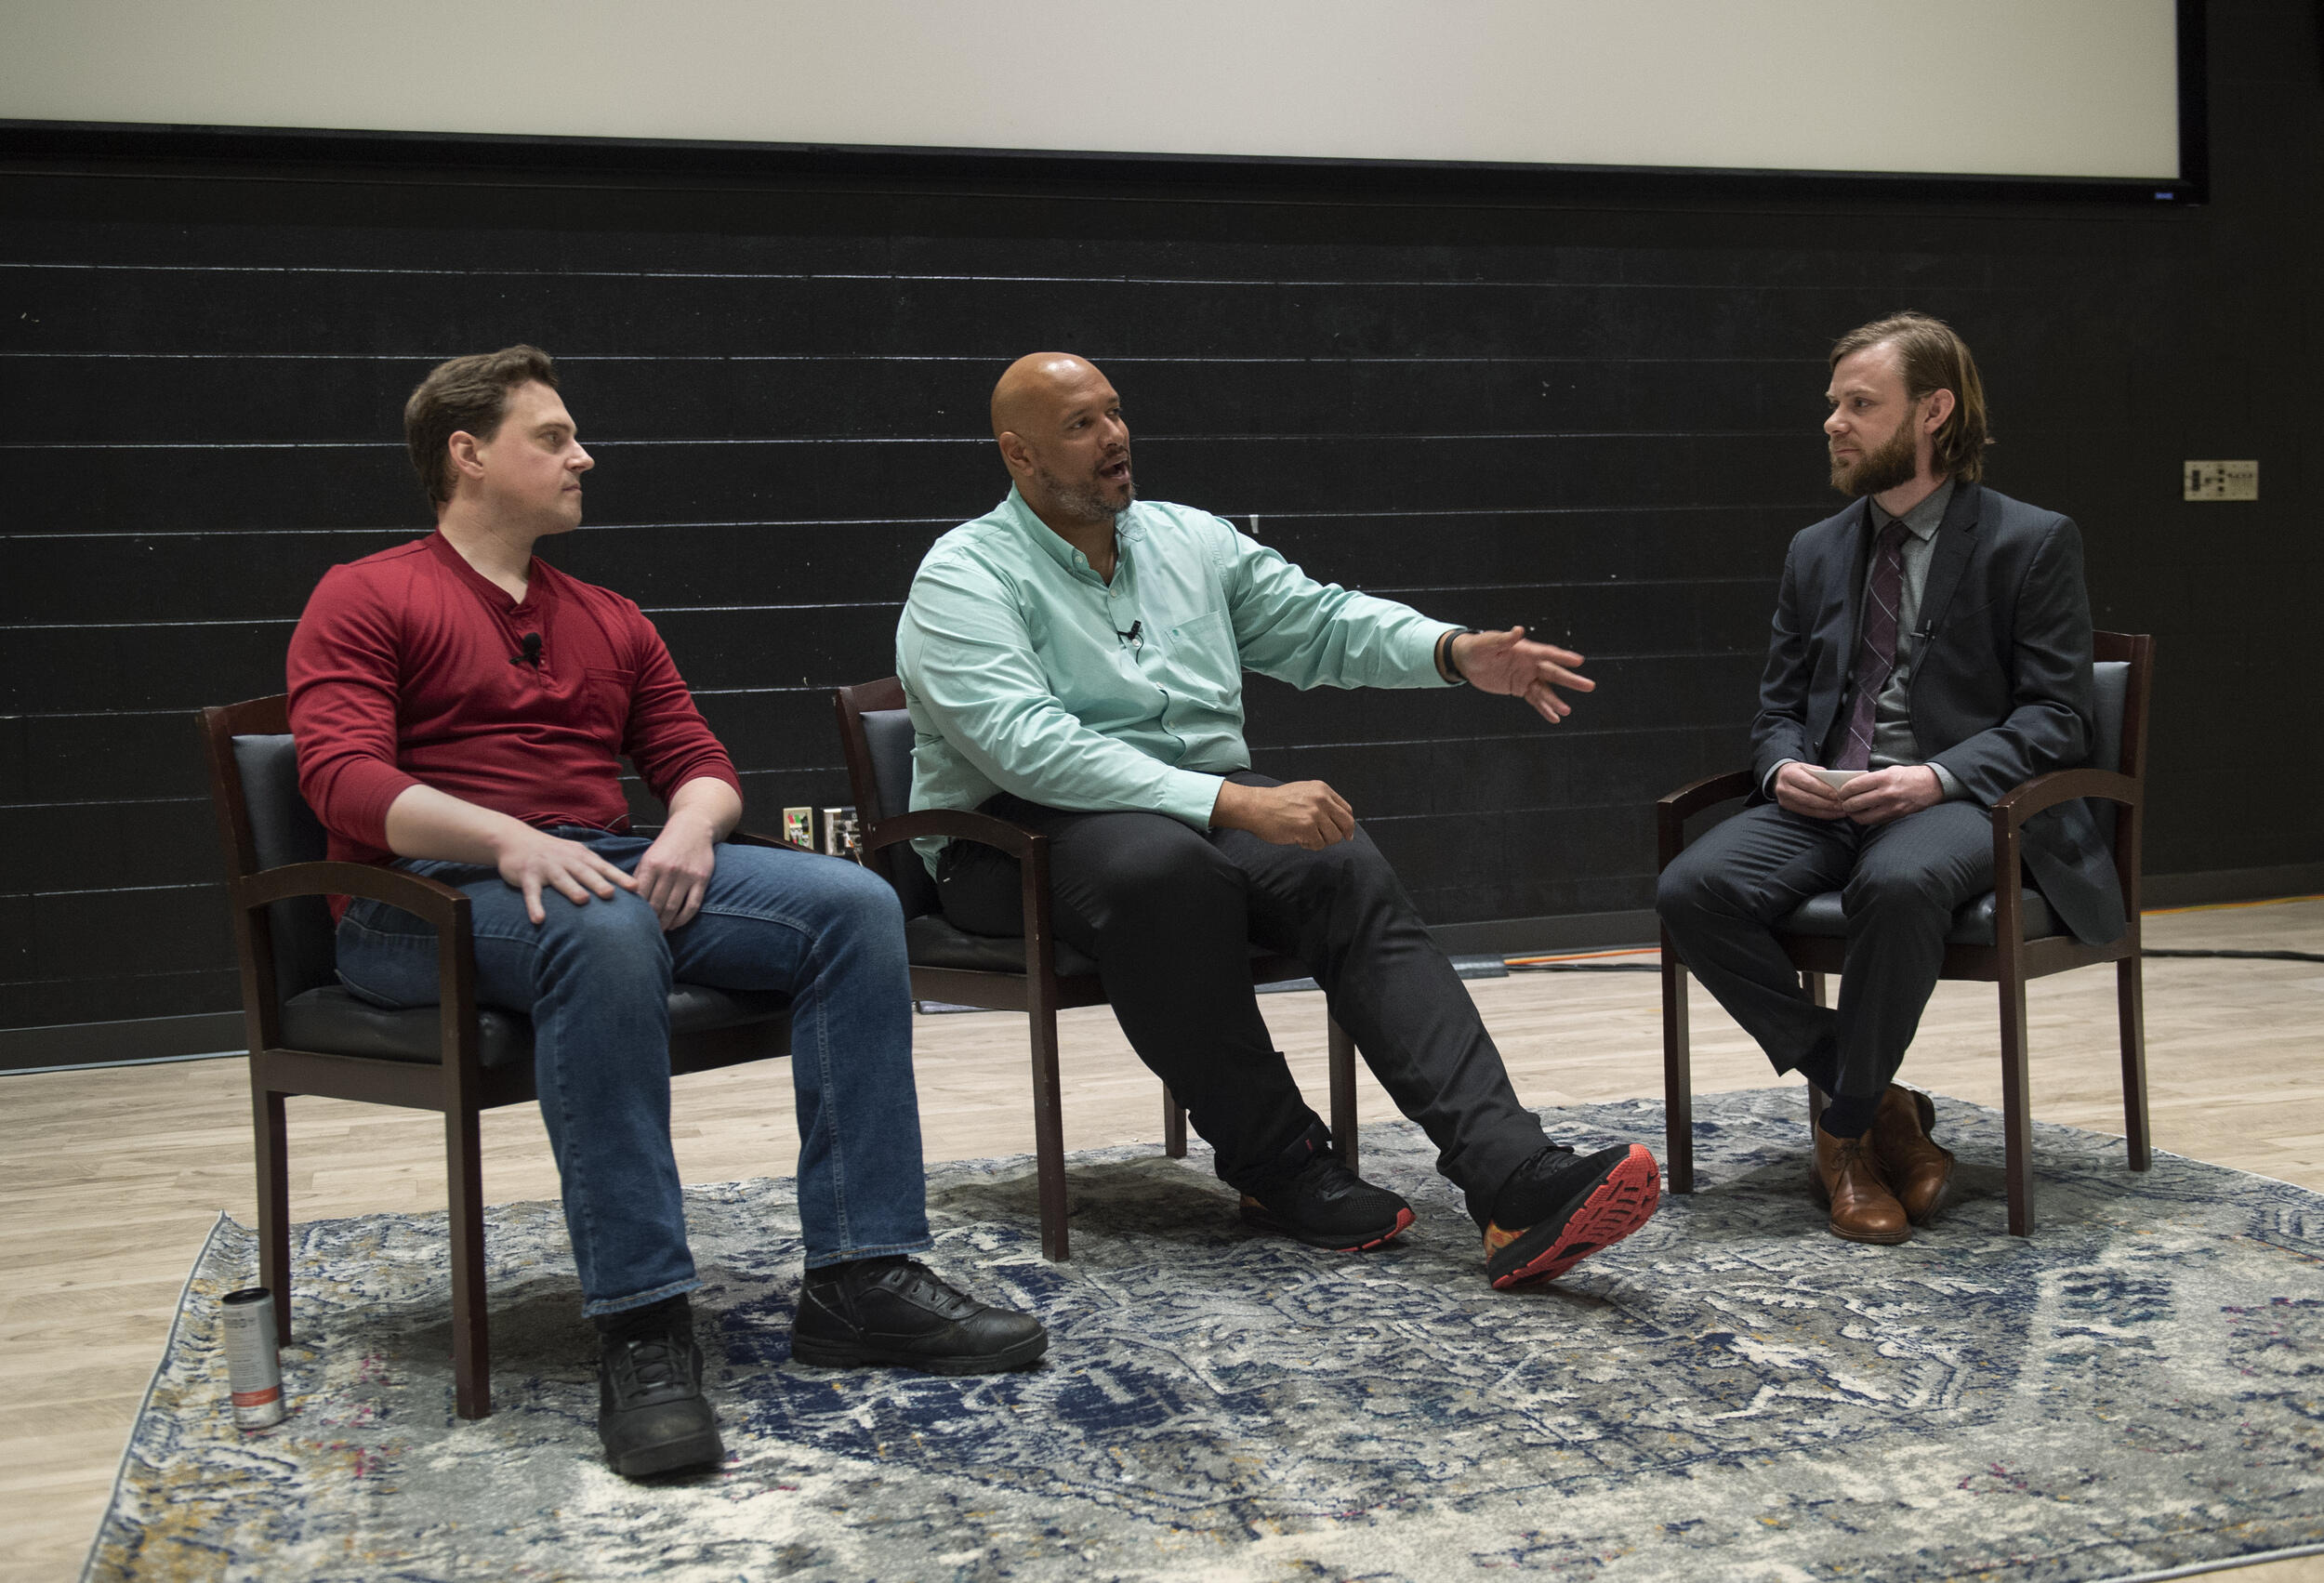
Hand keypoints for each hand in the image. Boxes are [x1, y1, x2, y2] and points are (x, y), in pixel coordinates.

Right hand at [492, 825, 636, 925]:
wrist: (515, 839)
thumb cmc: (553, 852)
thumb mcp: (575, 854)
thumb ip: (594, 868)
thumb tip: (619, 887)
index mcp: (581, 856)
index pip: (603, 867)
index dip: (619, 877)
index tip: (635, 888)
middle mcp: (566, 860)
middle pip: (584, 872)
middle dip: (598, 882)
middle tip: (611, 894)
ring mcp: (546, 867)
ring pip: (561, 879)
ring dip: (572, 889)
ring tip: (582, 900)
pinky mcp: (527, 876)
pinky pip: (532, 893)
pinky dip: (535, 906)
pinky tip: (539, 919)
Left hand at [633, 811, 720, 930]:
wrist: (693, 828)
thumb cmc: (667, 844)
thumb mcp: (649, 856)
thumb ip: (639, 877)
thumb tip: (628, 901)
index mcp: (651, 864)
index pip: (640, 895)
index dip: (636, 912)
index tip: (633, 923)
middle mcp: (668, 870)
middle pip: (656, 904)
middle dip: (650, 921)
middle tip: (646, 932)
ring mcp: (686, 875)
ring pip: (673, 907)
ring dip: (665, 923)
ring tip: (660, 931)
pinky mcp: (701, 879)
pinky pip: (692, 905)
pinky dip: (683, 919)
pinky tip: (676, 924)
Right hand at [1212, 779, 1355, 848]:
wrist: (1256, 806)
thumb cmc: (1276, 802)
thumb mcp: (1304, 792)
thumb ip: (1322, 802)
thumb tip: (1339, 820)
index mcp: (1322, 789)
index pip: (1346, 810)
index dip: (1347, 824)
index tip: (1345, 833)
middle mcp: (1321, 799)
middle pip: (1346, 824)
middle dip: (1340, 835)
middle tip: (1329, 840)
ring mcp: (1315, 814)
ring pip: (1333, 837)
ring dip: (1322, 841)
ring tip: (1306, 837)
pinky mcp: (1307, 828)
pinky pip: (1319, 845)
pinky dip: (1310, 846)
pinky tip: (1299, 839)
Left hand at [1450, 627, 1594, 721]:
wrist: (1468, 661)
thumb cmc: (1478, 647)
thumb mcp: (1488, 643)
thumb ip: (1504, 639)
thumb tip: (1518, 630)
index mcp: (1526, 650)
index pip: (1547, 653)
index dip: (1562, 657)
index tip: (1579, 661)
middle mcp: (1530, 664)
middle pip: (1553, 673)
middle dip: (1571, 680)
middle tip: (1589, 685)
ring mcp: (1526, 677)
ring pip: (1545, 690)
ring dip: (1555, 700)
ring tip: (1566, 711)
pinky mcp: (1520, 688)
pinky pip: (1534, 700)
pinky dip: (1544, 708)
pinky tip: (1554, 718)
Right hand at [1773, 762, 1848, 820]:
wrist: (1780, 777)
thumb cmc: (1798, 771)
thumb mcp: (1806, 767)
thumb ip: (1819, 774)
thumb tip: (1835, 783)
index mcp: (1789, 774)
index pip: (1808, 783)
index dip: (1823, 790)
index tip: (1837, 794)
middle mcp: (1784, 788)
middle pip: (1808, 798)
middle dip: (1827, 803)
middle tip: (1842, 804)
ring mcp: (1784, 800)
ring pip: (1808, 808)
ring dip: (1827, 811)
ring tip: (1840, 810)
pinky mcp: (1788, 808)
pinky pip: (1807, 813)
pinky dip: (1822, 814)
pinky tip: (1833, 814)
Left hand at [1838, 765, 1944, 826]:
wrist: (1932, 785)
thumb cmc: (1909, 776)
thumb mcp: (1889, 771)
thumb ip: (1872, 778)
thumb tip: (1853, 786)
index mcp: (1884, 778)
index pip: (1854, 786)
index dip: (1844, 791)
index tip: (1841, 792)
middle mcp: (1887, 793)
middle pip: (1855, 803)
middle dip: (1845, 804)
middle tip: (1843, 802)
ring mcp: (1892, 807)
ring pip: (1863, 817)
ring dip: (1854, 815)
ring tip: (1852, 810)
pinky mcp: (1896, 816)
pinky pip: (1875, 821)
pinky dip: (1866, 819)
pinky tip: (1864, 814)